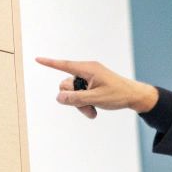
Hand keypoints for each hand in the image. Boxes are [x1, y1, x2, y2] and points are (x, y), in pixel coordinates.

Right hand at [35, 57, 157, 119]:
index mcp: (88, 69)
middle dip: (73, 99)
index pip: (64, 65)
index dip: (50, 63)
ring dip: (80, 104)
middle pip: (66, 85)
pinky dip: (84, 104)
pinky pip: (80, 95)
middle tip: (87, 108)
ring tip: (92, 112)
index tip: (37, 59)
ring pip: (73, 93)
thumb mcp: (95, 99)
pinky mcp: (91, 85)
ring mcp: (89, 78)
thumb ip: (76, 98)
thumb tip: (58, 98)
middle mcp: (87, 71)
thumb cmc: (118, 95)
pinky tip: (94, 111)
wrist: (134, 96)